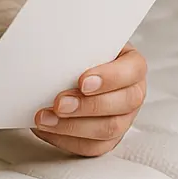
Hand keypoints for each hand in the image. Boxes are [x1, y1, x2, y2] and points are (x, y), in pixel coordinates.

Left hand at [32, 44, 146, 155]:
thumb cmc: (76, 51)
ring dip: (72, 126)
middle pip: (122, 104)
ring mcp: (122, 118)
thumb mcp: (79, 39)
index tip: (82, 80)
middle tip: (59, 103)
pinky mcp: (106, 138)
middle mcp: (132, 92)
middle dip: (87, 106)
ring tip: (45, 118)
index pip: (132, 70)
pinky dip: (66, 140)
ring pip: (107, 129)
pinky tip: (46, 129)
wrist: (65, 68)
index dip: (110, 77)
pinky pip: (91, 147)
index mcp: (131, 64)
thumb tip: (47, 31)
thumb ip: (73, 38)